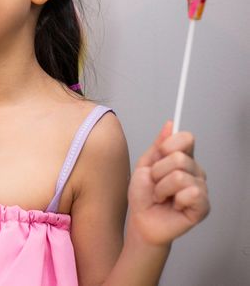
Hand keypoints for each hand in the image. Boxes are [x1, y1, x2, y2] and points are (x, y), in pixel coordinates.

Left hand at [127, 120, 209, 246]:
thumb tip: (170, 124)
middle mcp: (194, 171)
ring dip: (162, 189)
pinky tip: (173, 206)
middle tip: (155, 184)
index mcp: (182, 159)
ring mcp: (201, 188)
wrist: (141, 220)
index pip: (186, 138)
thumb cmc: (143, 195)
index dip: (170, 144)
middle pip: (179, 158)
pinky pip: (192, 193)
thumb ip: (158, 145)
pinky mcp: (203, 205)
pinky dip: (174, 200)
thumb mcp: (145, 166)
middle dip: (158, 172)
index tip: (160, 154)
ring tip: (161, 197)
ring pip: (180, 176)